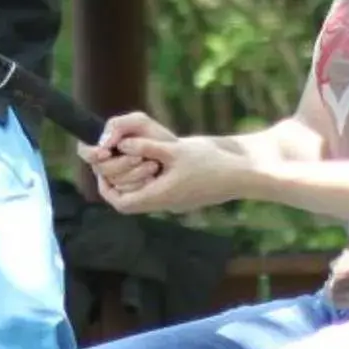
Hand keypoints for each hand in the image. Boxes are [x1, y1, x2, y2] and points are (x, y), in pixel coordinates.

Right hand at [77, 110, 174, 194]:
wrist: (179, 160)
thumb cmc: (157, 139)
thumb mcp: (140, 122)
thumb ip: (118, 125)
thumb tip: (102, 145)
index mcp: (104, 147)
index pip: (84, 151)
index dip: (90, 153)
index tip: (105, 152)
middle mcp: (105, 165)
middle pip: (100, 168)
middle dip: (121, 163)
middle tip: (140, 158)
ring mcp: (114, 182)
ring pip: (113, 181)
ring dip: (134, 173)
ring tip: (153, 166)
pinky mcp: (123, 198)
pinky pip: (121, 196)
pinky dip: (137, 186)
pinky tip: (150, 179)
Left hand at [93, 135, 245, 215]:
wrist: (247, 174)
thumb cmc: (214, 162)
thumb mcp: (177, 150)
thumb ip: (148, 147)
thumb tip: (121, 144)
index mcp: (161, 197)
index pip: (121, 204)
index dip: (106, 188)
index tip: (100, 168)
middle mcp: (166, 203)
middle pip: (129, 200)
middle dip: (115, 181)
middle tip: (111, 159)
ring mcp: (176, 200)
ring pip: (143, 194)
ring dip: (132, 177)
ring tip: (128, 156)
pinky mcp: (185, 194)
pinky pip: (157, 190)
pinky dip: (148, 176)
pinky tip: (150, 158)